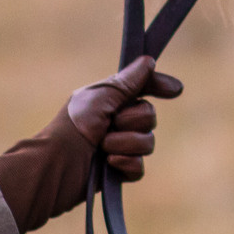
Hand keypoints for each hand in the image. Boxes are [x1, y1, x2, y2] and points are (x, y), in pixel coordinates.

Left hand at [0, 56, 185, 233]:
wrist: (58, 164)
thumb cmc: (74, 125)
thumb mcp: (102, 96)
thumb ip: (129, 81)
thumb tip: (149, 60)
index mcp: (111, 100)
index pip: (143, 88)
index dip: (159, 86)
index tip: (175, 90)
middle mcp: (117, 121)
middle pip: (149, 117)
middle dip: (132, 121)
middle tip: (111, 123)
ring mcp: (119, 147)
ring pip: (147, 143)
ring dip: (125, 143)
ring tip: (103, 147)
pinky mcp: (119, 172)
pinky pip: (139, 167)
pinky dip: (126, 164)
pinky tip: (109, 164)